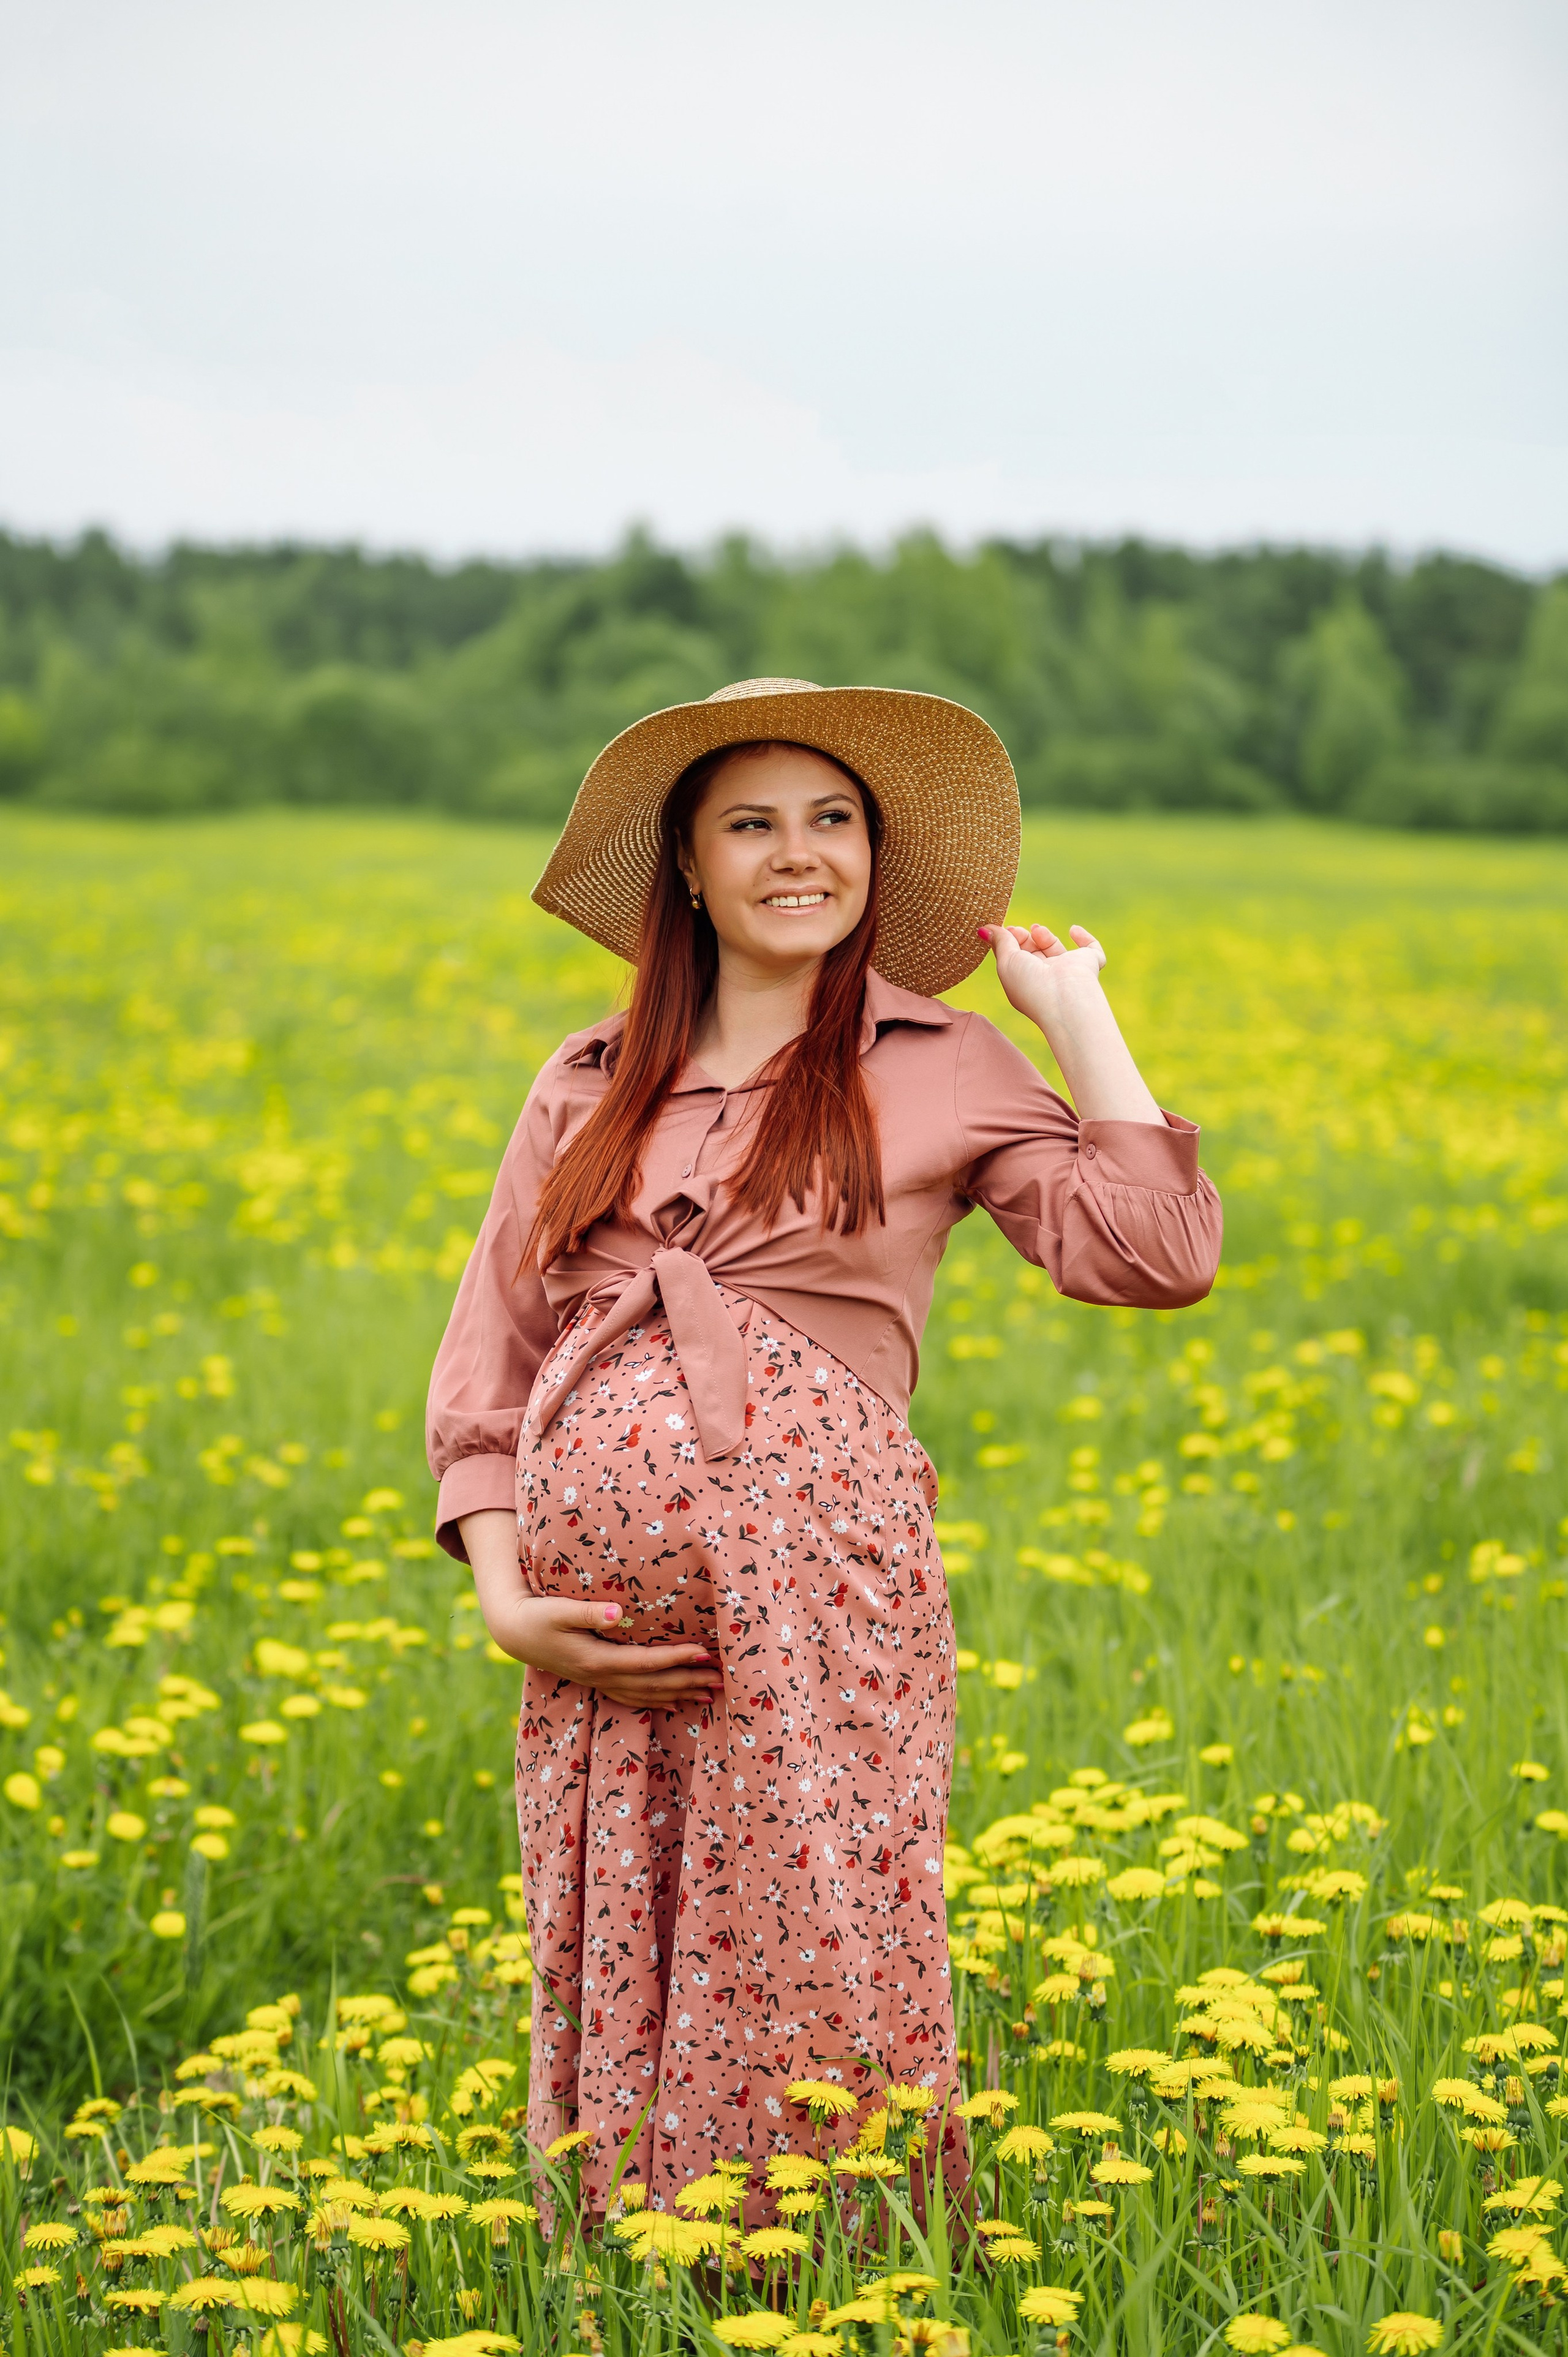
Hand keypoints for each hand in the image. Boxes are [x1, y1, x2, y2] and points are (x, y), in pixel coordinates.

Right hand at [486, 1590, 724, 1712]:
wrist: (515, 1632)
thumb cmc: (538, 1615)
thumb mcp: (558, 1609)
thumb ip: (589, 1611)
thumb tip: (618, 1612)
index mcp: (596, 1659)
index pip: (645, 1663)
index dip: (676, 1659)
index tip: (703, 1652)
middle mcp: (602, 1676)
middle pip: (653, 1684)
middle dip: (689, 1681)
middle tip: (723, 1678)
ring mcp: (600, 1682)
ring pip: (647, 1694)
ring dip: (679, 1694)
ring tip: (711, 1694)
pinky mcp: (597, 1680)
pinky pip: (633, 1697)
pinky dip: (657, 1701)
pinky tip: (675, 1704)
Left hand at [977, 920, 1163, 1125]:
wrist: (1065, 1000)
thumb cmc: (1031, 986)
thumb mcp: (1007, 962)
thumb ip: (1000, 943)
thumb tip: (984, 929)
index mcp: (1025, 983)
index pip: (1017, 959)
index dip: (1011, 942)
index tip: (1007, 930)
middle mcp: (1047, 979)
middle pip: (1034, 953)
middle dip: (1025, 938)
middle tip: (1020, 931)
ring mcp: (1069, 972)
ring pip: (1056, 950)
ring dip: (1045, 936)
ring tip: (1038, 931)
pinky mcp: (1090, 964)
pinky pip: (1091, 950)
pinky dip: (1085, 938)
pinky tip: (1074, 930)